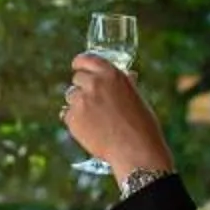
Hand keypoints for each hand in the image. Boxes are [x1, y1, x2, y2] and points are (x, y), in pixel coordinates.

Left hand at [63, 52, 169, 179]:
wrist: (135, 150)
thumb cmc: (142, 125)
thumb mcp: (136, 97)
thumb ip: (125, 84)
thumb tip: (129, 74)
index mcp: (111, 74)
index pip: (86, 59)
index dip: (80, 63)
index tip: (77, 67)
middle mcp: (94, 84)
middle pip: (77, 79)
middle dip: (83, 88)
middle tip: (94, 103)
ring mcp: (81, 101)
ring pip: (71, 97)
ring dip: (79, 105)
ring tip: (97, 120)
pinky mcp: (72, 119)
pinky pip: (68, 115)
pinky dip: (76, 122)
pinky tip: (91, 130)